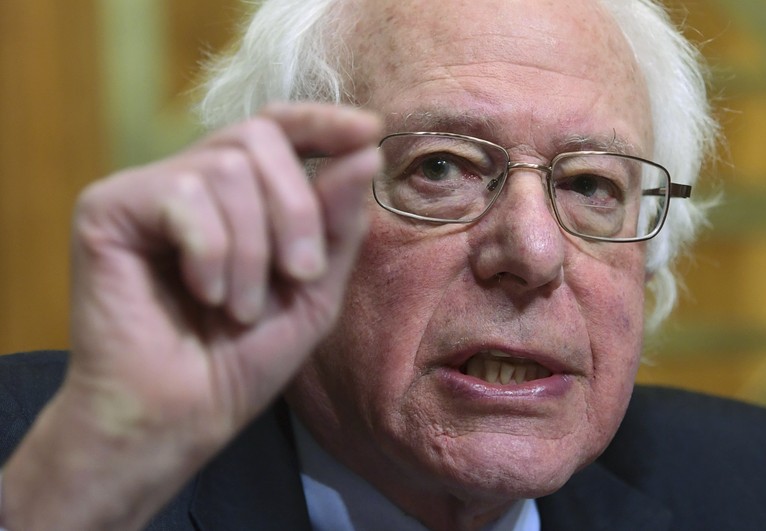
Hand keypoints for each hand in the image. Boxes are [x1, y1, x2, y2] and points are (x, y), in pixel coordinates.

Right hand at [0, 102, 381, 529]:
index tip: (370, 131)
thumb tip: (364, 151)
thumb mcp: (314, 290)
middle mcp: (192, 182)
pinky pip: (183, 195)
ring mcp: (146, 191)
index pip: (278, 127)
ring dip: (252, 251)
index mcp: (239, 196)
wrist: (180, 417)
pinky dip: (211, 252)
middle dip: (296, 210)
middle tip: (299, 276)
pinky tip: (204, 294)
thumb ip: (338, 223)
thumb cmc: (243, 360)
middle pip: (260, 138)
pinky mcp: (106, 208)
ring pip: (227, 169)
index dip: (322, 120)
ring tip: (240, 307)